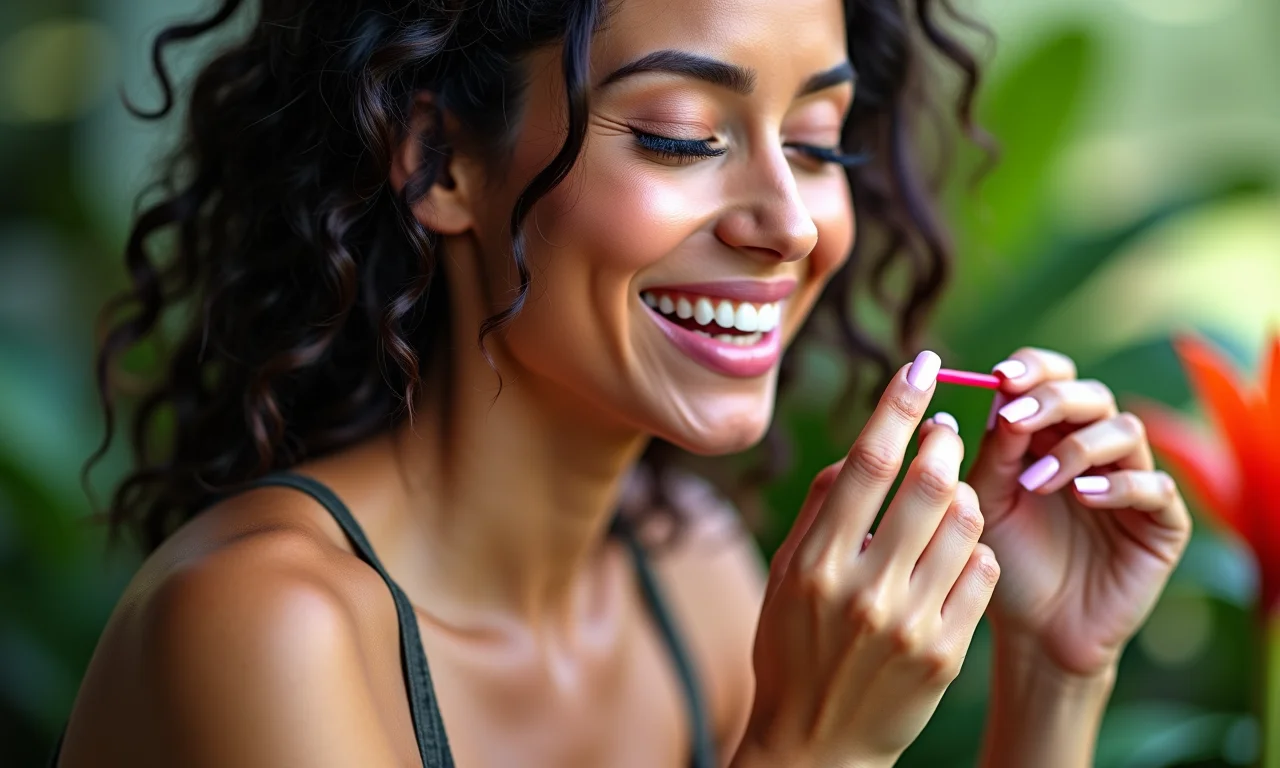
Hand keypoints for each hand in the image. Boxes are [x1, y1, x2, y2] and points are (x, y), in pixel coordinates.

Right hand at [734, 352, 999, 767]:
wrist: (815, 740)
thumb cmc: (794, 645)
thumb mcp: (785, 573)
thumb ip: (822, 509)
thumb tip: (864, 450)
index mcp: (815, 561)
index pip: (868, 462)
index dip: (901, 405)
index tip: (925, 364)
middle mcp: (864, 589)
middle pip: (929, 485)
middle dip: (946, 442)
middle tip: (947, 430)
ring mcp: (911, 622)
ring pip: (967, 525)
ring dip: (965, 496)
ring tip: (951, 497)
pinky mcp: (946, 652)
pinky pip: (982, 573)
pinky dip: (976, 548)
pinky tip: (957, 550)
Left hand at [967, 347, 1192, 676]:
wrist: (1034, 631)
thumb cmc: (1005, 560)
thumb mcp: (985, 502)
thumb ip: (987, 454)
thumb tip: (965, 403)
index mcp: (1048, 433)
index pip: (1052, 377)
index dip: (1032, 369)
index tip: (1000, 377)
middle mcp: (1093, 448)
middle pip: (1091, 394)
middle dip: (1052, 400)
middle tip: (1016, 421)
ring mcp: (1131, 481)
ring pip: (1125, 430)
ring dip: (1077, 447)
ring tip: (1037, 480)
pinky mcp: (1160, 523)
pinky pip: (1155, 487)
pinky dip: (1118, 485)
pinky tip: (1083, 496)